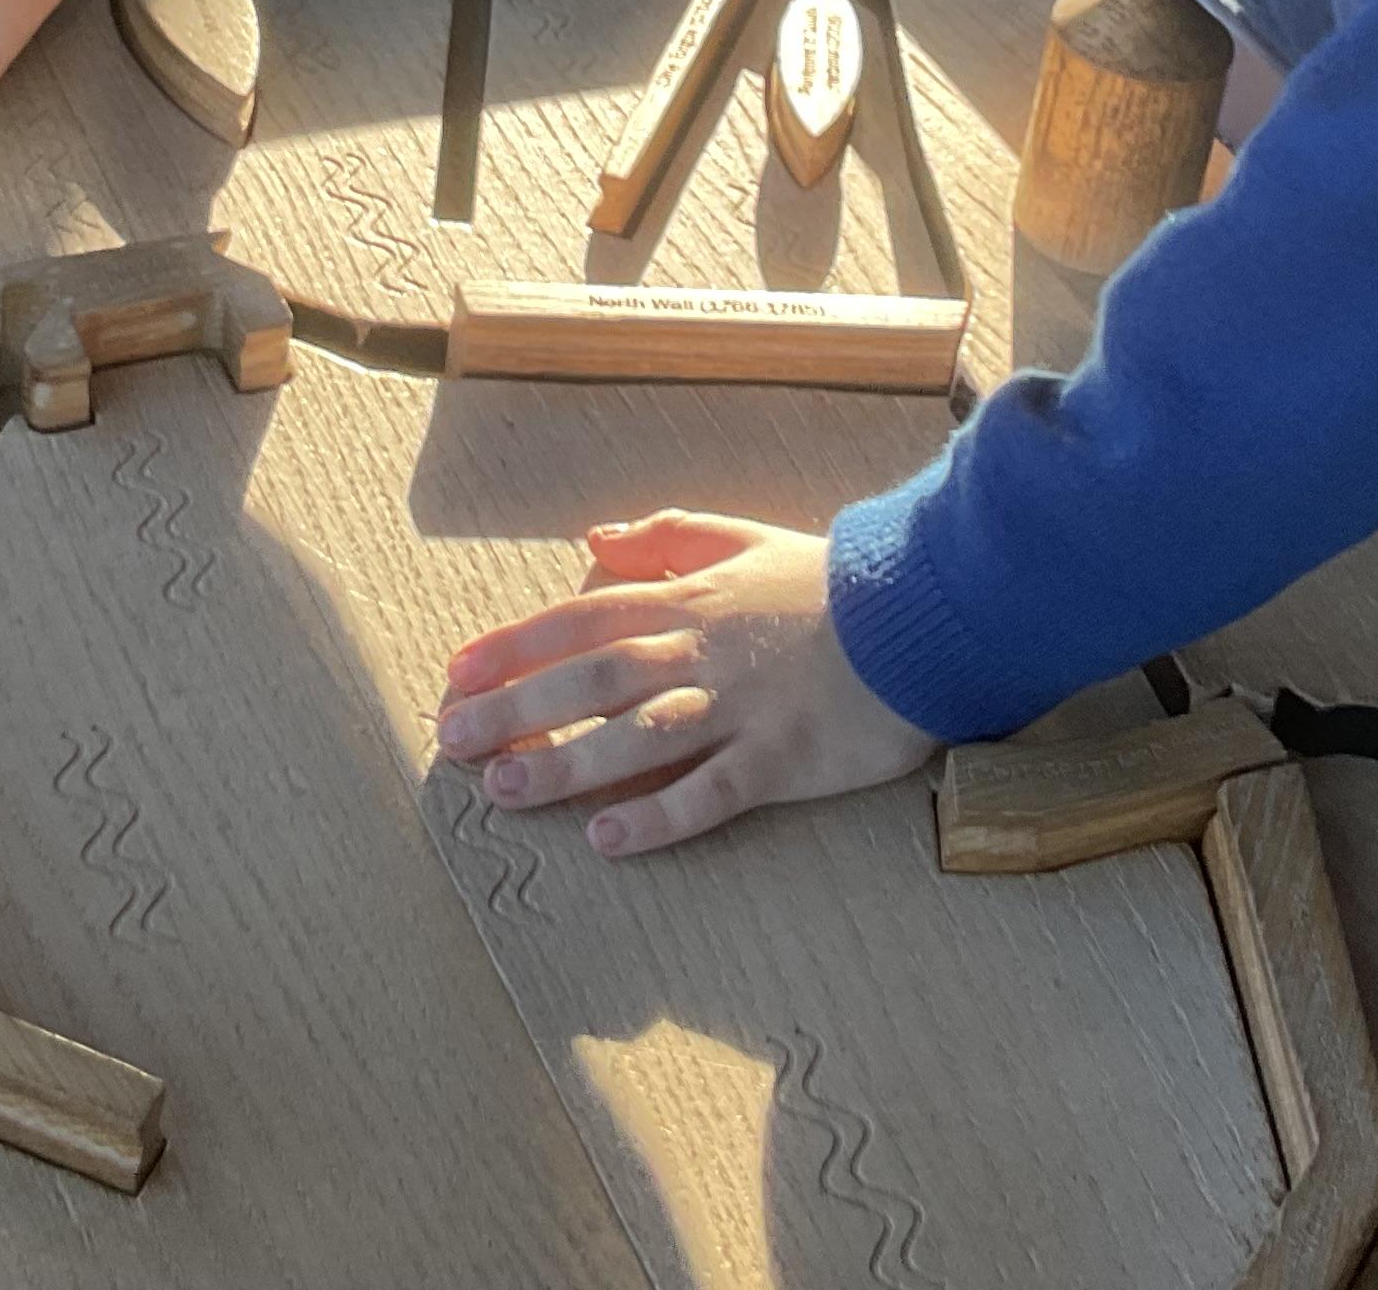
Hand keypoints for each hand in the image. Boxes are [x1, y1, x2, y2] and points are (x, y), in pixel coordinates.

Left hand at [433, 514, 934, 857]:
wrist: (925, 611)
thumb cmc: (831, 583)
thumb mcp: (744, 538)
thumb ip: (668, 537)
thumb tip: (595, 539)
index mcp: (689, 602)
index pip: (581, 621)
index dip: (514, 646)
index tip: (456, 673)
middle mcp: (702, 653)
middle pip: (591, 680)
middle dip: (515, 710)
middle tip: (451, 742)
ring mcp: (741, 707)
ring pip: (636, 736)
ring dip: (565, 764)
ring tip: (504, 791)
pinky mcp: (783, 757)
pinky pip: (712, 791)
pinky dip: (658, 816)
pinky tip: (609, 841)